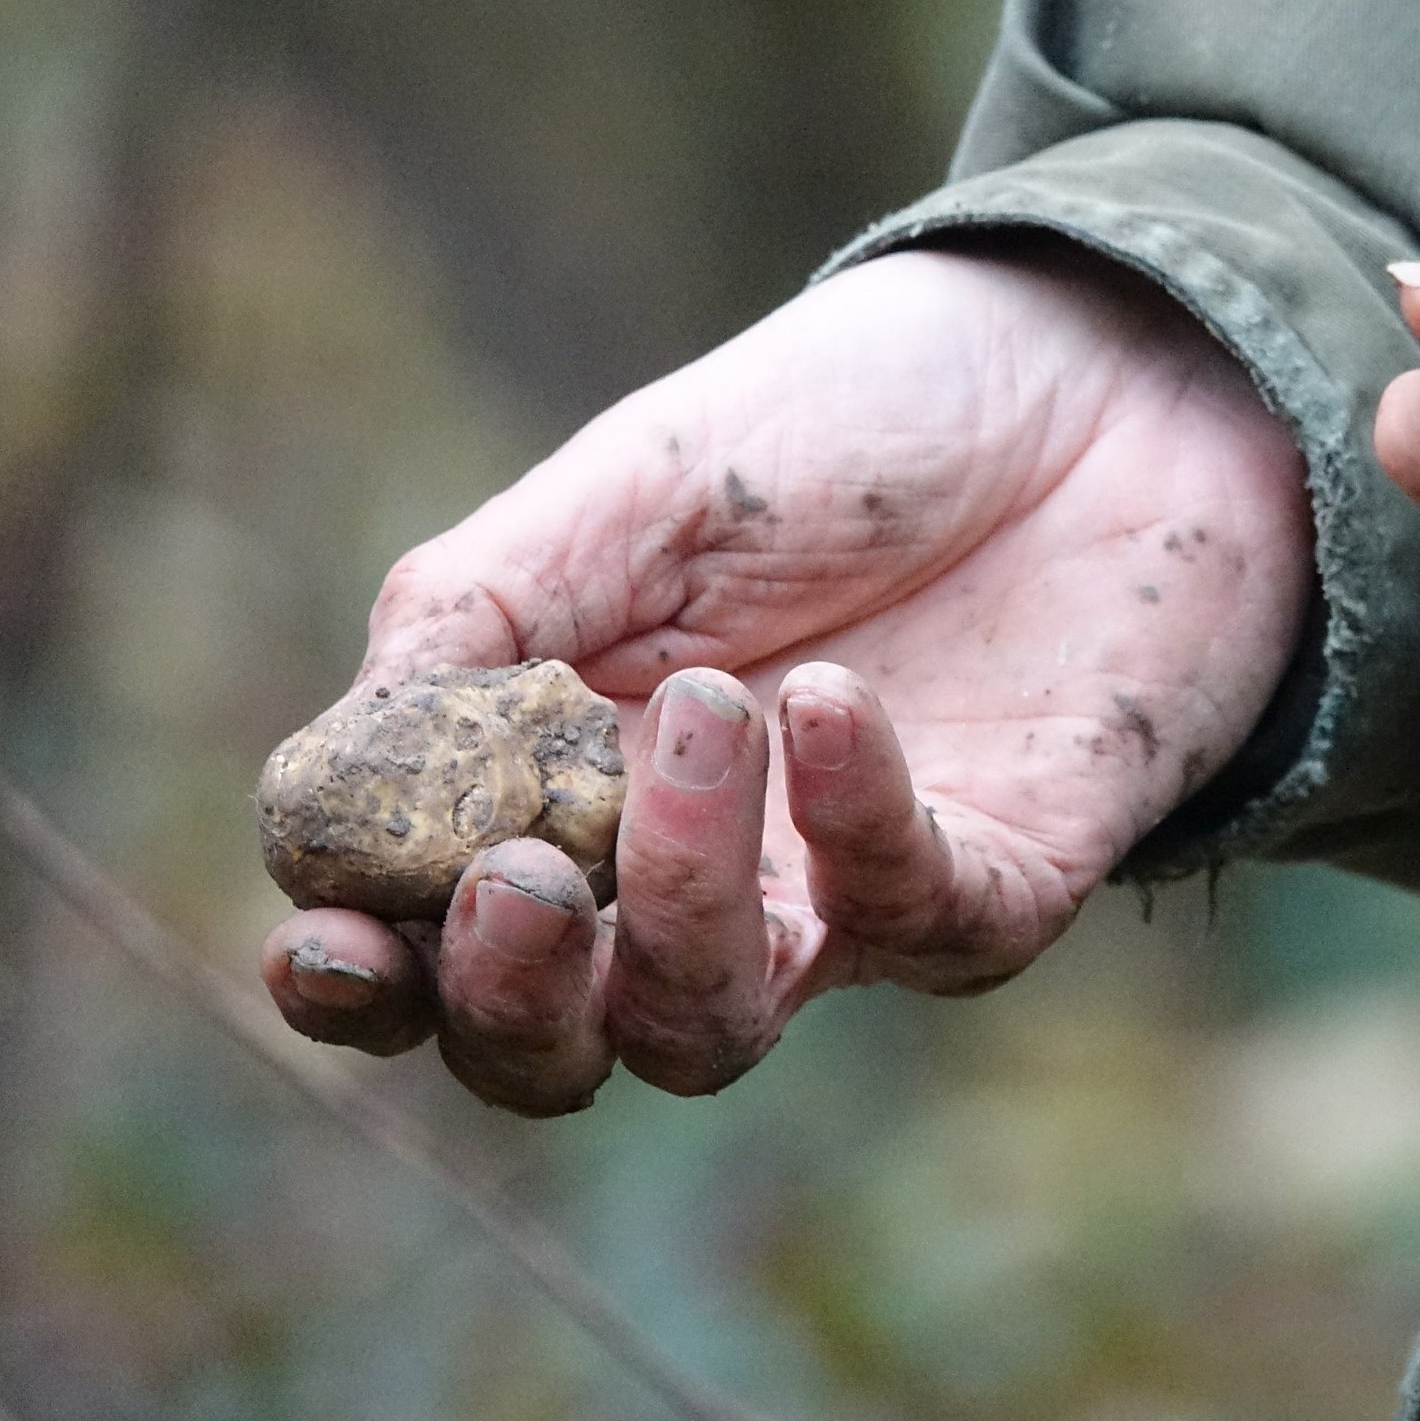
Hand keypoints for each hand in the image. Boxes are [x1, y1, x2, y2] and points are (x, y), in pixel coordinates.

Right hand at [259, 245, 1311, 1114]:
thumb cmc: (850, 428)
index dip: (361, 981)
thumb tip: (321, 783)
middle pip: (558, 1048)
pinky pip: (911, 920)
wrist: (1098, 372)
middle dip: (510, 1000)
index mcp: (562, 783)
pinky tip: (834, 703)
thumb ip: (476, 621)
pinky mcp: (999, 882)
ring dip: (679, 904)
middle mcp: (693, 877)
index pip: (428, 949)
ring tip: (707, 712)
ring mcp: (845, 898)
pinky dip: (857, 824)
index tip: (323, 944)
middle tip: (521, 878)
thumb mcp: (630, 491)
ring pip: (712, 1029)